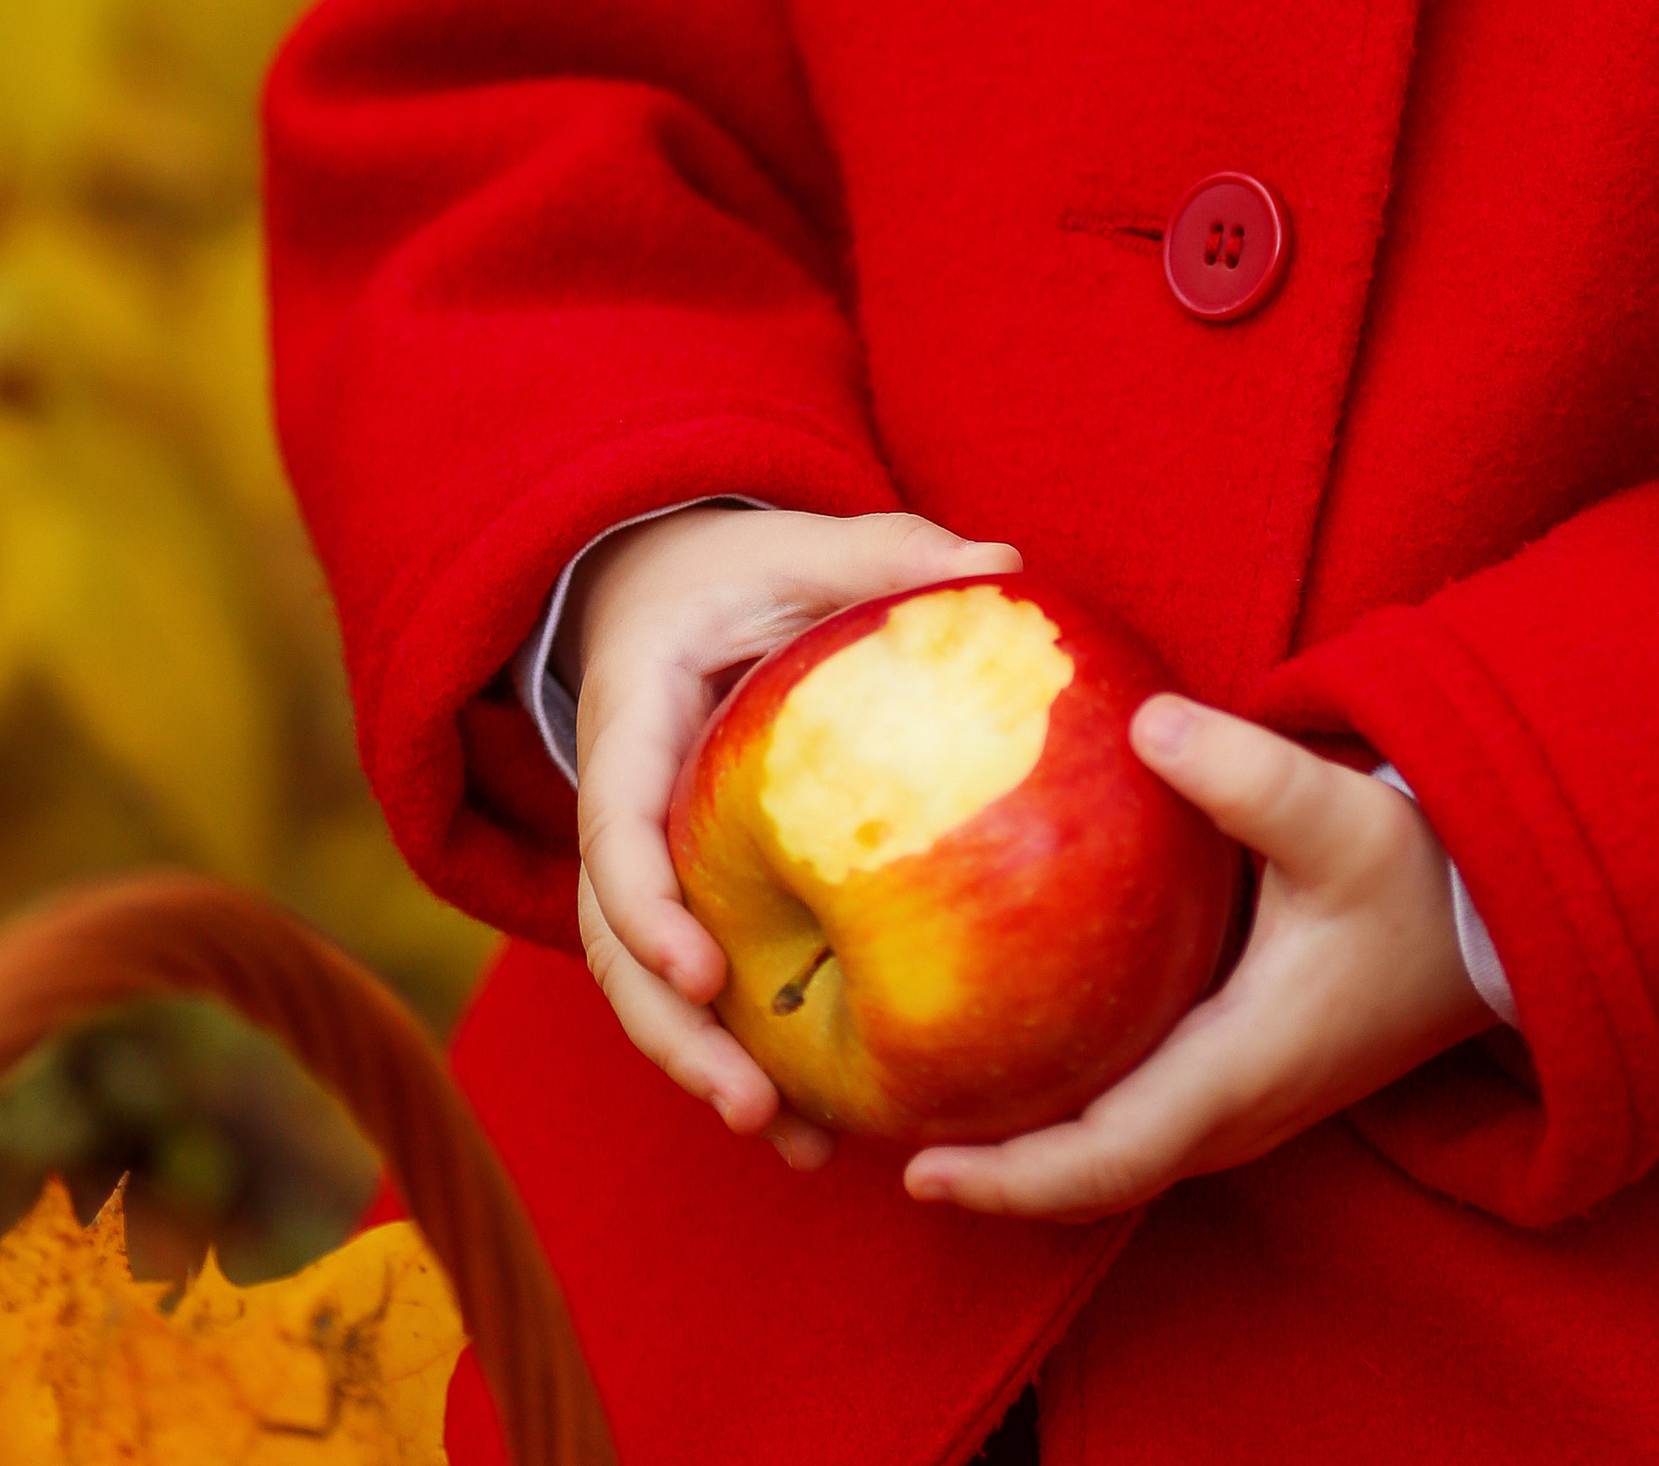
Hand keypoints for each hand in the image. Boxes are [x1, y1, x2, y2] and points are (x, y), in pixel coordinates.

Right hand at [569, 502, 1019, 1169]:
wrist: (667, 592)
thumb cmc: (743, 569)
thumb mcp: (804, 547)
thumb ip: (890, 553)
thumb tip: (1006, 566)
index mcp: (633, 723)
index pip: (616, 827)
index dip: (647, 908)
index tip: (702, 973)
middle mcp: (622, 809)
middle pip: (619, 946)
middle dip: (677, 1036)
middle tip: (753, 1108)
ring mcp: (646, 863)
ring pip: (651, 988)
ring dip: (711, 1070)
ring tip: (801, 1148)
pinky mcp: (687, 896)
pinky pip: (705, 983)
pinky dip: (751, 1049)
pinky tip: (826, 1123)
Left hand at [904, 699, 1494, 1219]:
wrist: (1496, 919)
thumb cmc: (1419, 877)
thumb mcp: (1338, 816)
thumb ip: (1242, 774)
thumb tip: (1142, 724)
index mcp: (1239, 1068)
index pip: (1104, 1158)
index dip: (1010, 1177)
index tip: (916, 1170)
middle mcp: (1232, 1109)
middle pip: (1090, 1178)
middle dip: (993, 1173)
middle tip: (885, 1136)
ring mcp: (1241, 1102)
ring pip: (1112, 1154)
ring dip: (1026, 1148)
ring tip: (928, 1099)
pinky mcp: (1244, 1071)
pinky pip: (1135, 1115)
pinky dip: (1068, 1108)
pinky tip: (1019, 1045)